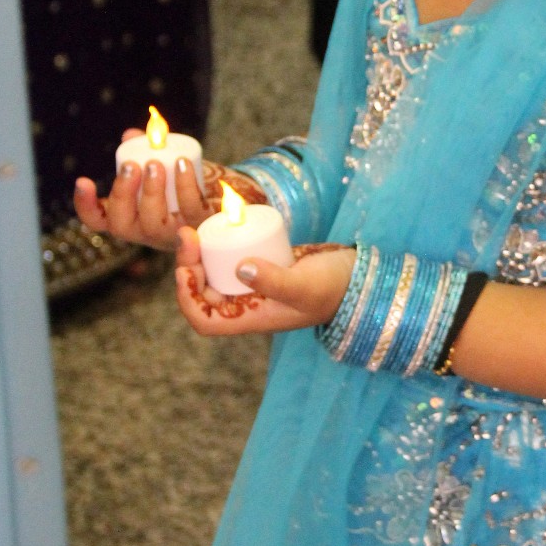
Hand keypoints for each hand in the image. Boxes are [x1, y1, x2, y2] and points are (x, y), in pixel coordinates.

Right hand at [73, 129, 247, 251]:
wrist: (225, 191)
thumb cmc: (183, 180)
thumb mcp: (161, 164)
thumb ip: (145, 149)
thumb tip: (132, 136)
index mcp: (129, 215)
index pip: (98, 219)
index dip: (86, 205)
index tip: (84, 180)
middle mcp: (145, 230)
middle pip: (121, 224)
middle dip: (122, 194)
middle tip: (132, 167)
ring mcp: (172, 232)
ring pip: (153, 221)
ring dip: (152, 192)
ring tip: (156, 164)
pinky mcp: (200, 225)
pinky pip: (189, 209)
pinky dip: (185, 185)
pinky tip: (184, 164)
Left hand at [174, 231, 355, 337]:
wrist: (359, 276)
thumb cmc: (335, 288)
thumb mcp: (304, 286)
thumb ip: (275, 281)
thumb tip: (240, 267)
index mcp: (252, 318)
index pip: (205, 321)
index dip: (188, 299)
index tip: (185, 270)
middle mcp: (248, 304)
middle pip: (203, 293)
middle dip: (189, 265)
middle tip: (188, 234)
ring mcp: (255, 285)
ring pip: (214, 273)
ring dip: (200, 254)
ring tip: (196, 228)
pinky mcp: (263, 264)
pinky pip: (231, 258)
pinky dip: (219, 245)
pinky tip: (217, 225)